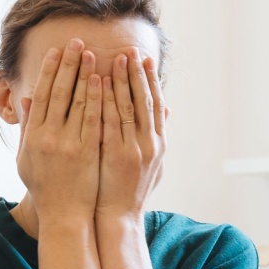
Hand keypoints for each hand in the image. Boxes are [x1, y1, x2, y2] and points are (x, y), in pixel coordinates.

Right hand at [16, 39, 102, 221]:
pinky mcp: (88, 152)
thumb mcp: (27, 158)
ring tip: (91, 53)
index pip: (42, 95)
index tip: (55, 51)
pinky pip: (94, 119)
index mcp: (33, 136)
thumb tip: (26, 100)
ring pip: (77, 102)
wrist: (64, 215)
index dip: (48, 70)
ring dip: (84, 74)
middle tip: (75, 42)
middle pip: (58, 92)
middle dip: (67, 64)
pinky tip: (102, 80)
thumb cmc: (45, 187)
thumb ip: (28, 128)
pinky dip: (97, 98)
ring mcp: (69, 144)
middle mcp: (49, 137)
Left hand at [96, 50, 166, 217]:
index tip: (145, 59)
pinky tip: (99, 83)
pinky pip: (110, 121)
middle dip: (137, 74)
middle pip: (144, 101)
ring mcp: (133, 149)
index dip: (151, 81)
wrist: (119, 217)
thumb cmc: (131, 190)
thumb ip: (159, 135)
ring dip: (122, 81)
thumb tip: (169, 110)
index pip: (156, 104)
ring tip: (115, 59)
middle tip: (130, 50)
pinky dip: (106, 100)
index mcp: (159, 144)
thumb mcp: (154, 164)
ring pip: (128, 107)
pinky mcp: (115, 155)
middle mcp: (150, 144)